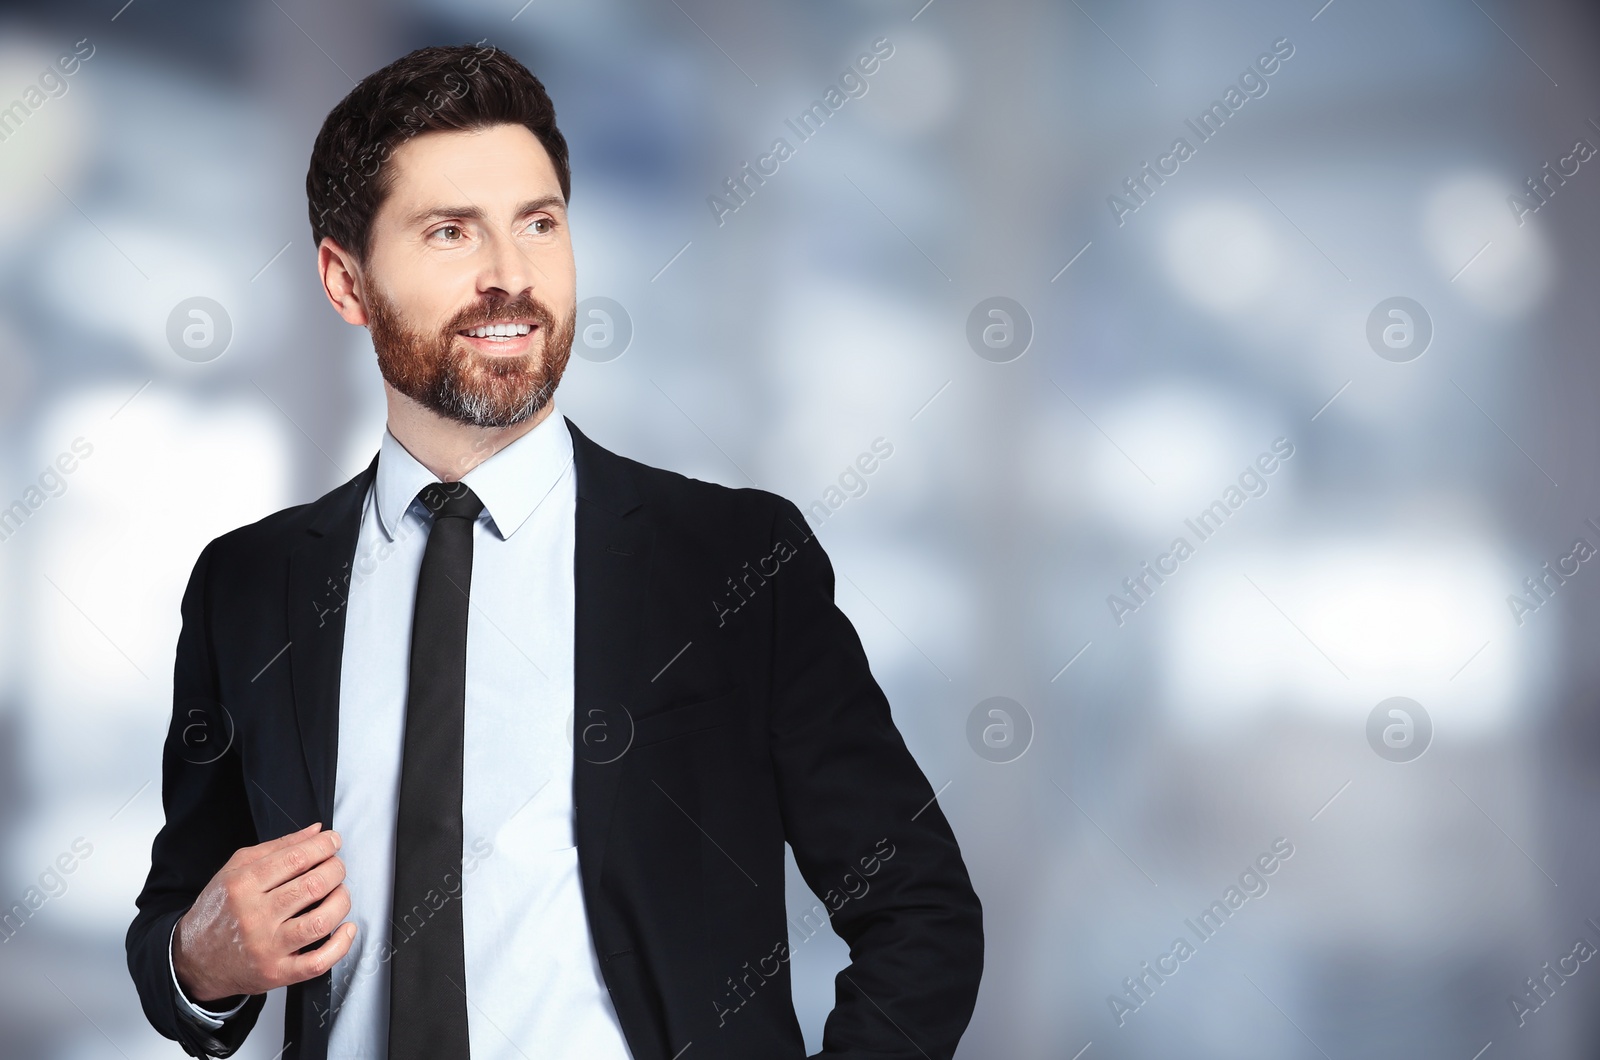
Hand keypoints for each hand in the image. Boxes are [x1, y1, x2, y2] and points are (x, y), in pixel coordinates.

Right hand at [172, 822, 354, 1003]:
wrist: (192, 959)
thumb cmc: (219, 910)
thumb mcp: (236, 869)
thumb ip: (278, 847)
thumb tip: (317, 831)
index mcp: (243, 885)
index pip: (296, 858)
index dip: (323, 846)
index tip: (333, 842)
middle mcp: (254, 916)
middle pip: (313, 886)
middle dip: (336, 870)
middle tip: (336, 867)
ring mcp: (266, 947)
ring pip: (320, 921)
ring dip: (341, 901)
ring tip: (339, 893)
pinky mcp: (276, 973)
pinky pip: (317, 962)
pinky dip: (341, 944)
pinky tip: (346, 928)